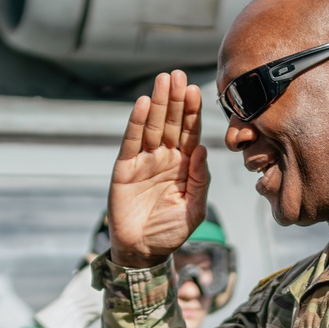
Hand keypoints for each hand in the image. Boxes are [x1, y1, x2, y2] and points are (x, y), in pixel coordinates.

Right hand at [108, 70, 209, 267]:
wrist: (143, 252)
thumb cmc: (170, 232)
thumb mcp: (194, 209)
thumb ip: (201, 181)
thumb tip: (203, 149)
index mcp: (185, 165)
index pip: (190, 133)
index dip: (192, 112)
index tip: (196, 91)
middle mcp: (165, 158)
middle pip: (171, 123)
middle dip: (175, 99)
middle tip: (178, 75)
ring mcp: (144, 161)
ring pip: (153, 126)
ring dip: (157, 103)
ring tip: (163, 81)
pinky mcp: (125, 168)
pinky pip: (132, 142)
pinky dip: (137, 123)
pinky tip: (143, 104)